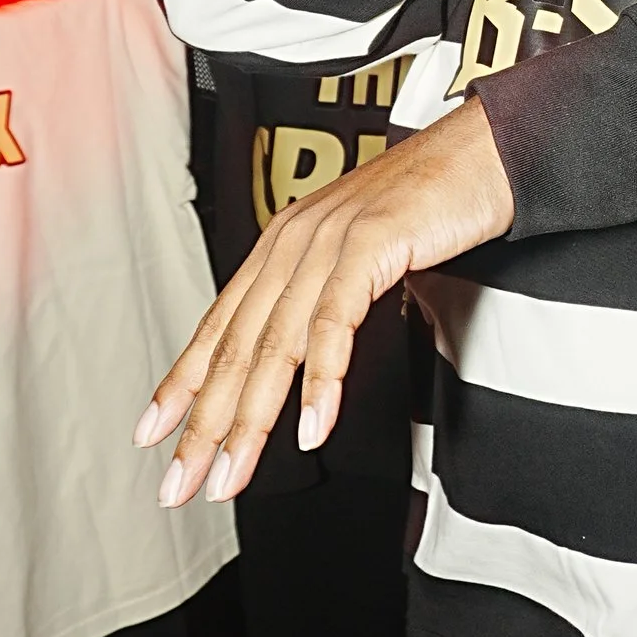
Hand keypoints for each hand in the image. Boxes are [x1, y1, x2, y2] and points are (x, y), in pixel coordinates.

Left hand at [139, 100, 513, 503]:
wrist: (483, 153)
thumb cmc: (431, 204)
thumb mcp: (360, 255)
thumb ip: (322, 297)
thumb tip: (303, 355)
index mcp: (283, 245)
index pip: (219, 326)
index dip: (182, 384)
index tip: (153, 434)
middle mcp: (293, 242)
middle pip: (237, 348)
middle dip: (204, 424)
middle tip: (182, 483)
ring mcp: (327, 242)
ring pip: (275, 344)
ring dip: (251, 419)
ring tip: (234, 472)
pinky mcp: (369, 244)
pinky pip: (335, 323)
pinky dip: (321, 381)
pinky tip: (313, 426)